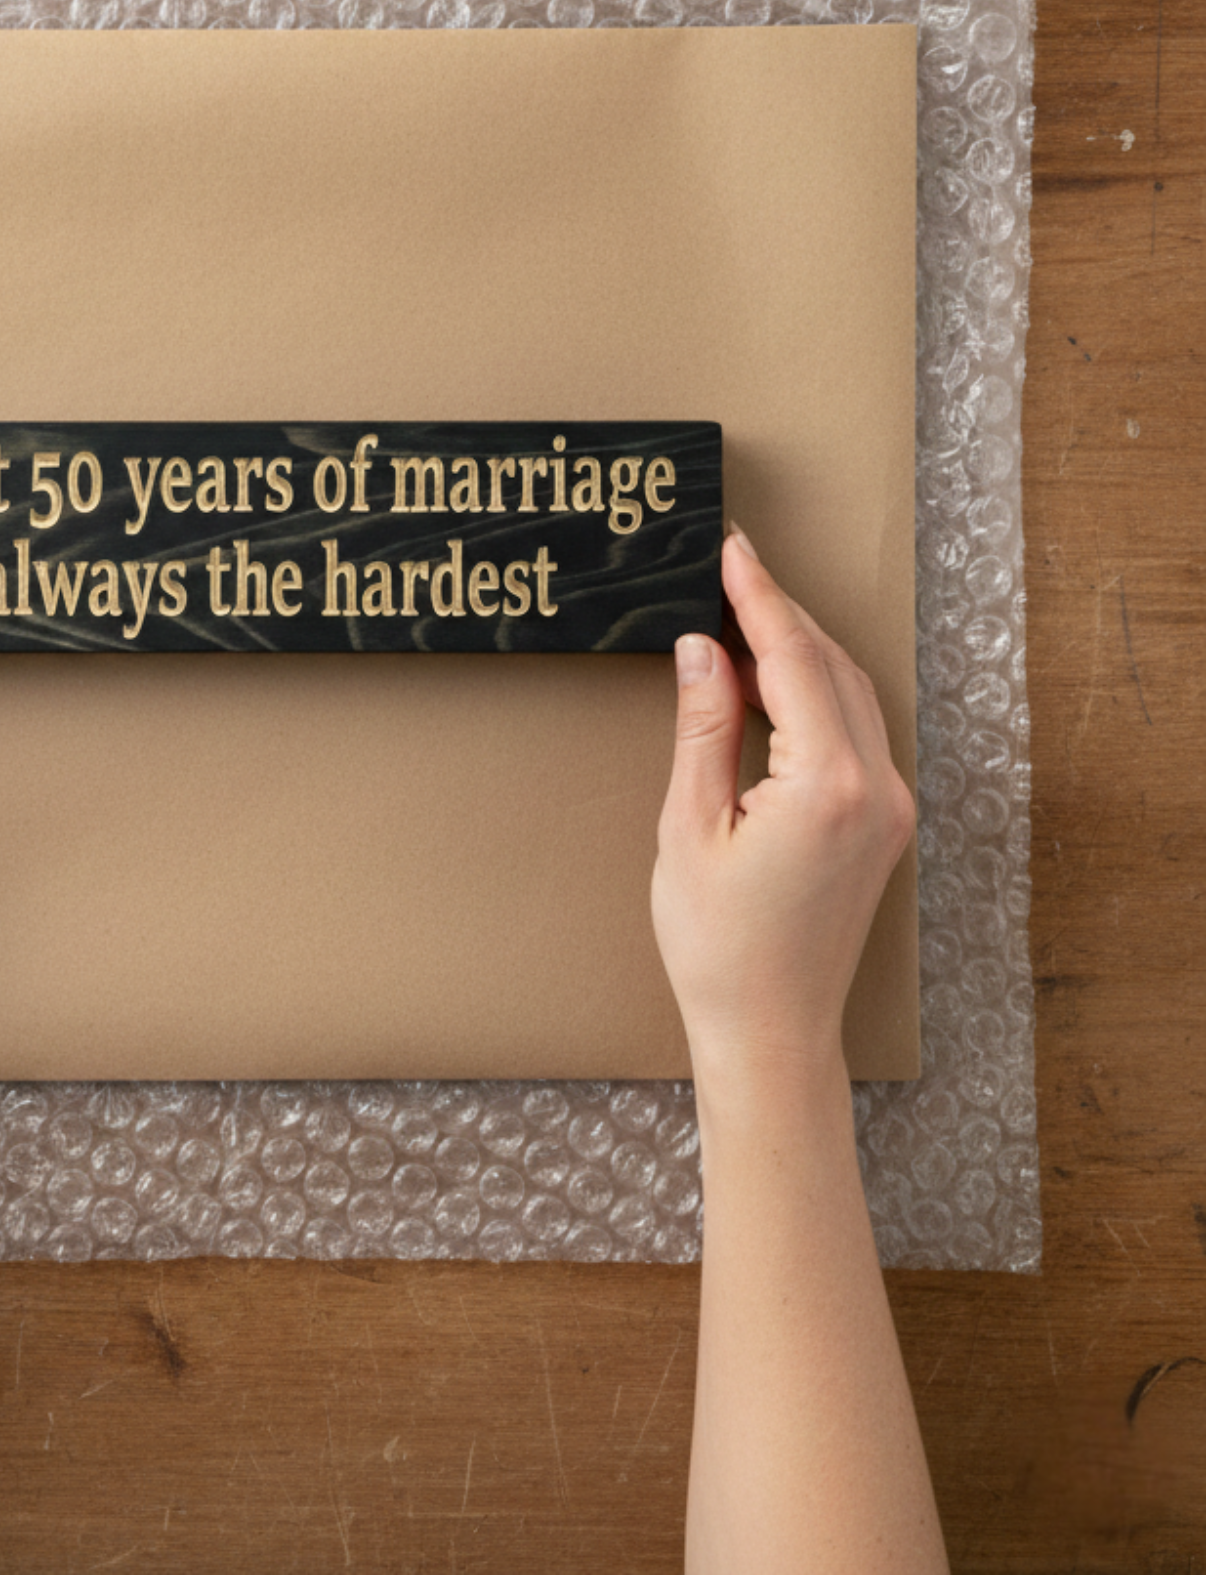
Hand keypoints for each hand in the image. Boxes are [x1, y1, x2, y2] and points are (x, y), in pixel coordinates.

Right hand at [652, 527, 914, 1085]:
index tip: (731, 549)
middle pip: (831, 666)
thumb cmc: (719, 946)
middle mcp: (877, 788)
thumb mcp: (690, 827)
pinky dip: (811, 692)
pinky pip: (853, 730)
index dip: (759, 597)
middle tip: (725, 571)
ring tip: (734, 619)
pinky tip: (766, 683)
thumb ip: (703, 728)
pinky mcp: (883, 823)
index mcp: (829, 786)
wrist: (769, 1029)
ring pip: (848, 693)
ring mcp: (889, 807)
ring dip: (796, 650)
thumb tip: (701, 649)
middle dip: (778, 614)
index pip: (795, 660)